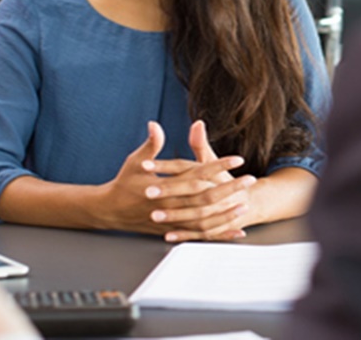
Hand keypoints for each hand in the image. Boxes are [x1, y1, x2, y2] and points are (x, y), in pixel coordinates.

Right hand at [97, 121, 248, 234]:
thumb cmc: (124, 183)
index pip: (197, 174)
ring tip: (246, 206)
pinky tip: (235, 233)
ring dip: (227, 214)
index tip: (237, 159)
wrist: (110, 211)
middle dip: (230, 188)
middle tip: (251, 180)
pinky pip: (200, 236)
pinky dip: (218, 235)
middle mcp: (170, 205)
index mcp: (164, 186)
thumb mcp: (135, 161)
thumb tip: (155, 125)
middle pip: (206, 198)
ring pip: (205, 220)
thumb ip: (150, 144)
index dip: (218, 165)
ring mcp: (172, 221)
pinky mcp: (173, 231)